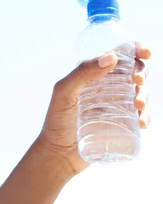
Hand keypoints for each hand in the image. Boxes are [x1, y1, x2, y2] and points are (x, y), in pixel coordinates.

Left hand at [36, 41, 151, 175]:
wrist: (58, 154)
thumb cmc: (56, 120)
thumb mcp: (64, 93)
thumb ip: (82, 73)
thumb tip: (111, 57)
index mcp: (93, 74)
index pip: (117, 55)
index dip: (134, 49)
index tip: (144, 52)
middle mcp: (107, 87)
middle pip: (134, 71)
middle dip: (142, 71)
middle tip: (137, 80)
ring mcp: (117, 105)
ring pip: (141, 92)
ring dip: (145, 94)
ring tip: (137, 105)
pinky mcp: (123, 124)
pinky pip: (141, 116)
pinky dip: (147, 116)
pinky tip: (142, 122)